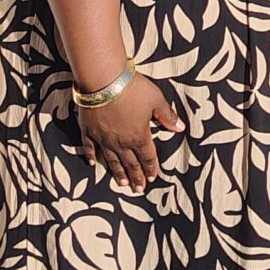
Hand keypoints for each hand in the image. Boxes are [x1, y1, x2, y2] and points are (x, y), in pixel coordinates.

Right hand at [78, 73, 182, 190]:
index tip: (152, 178)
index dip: (151, 168)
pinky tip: (94, 164)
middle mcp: (121, 142)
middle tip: (138, 189)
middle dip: (136, 177)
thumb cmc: (132, 89)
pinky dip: (92, 156)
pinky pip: (90, 147)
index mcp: (139, 137)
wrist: (103, 79)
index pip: (147, 157)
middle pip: (130, 163)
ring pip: (111, 160)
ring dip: (117, 172)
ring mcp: (103, 138)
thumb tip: (180, 128)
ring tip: (122, 184)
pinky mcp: (88, 130)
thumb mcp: (156, 100)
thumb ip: (167, 116)